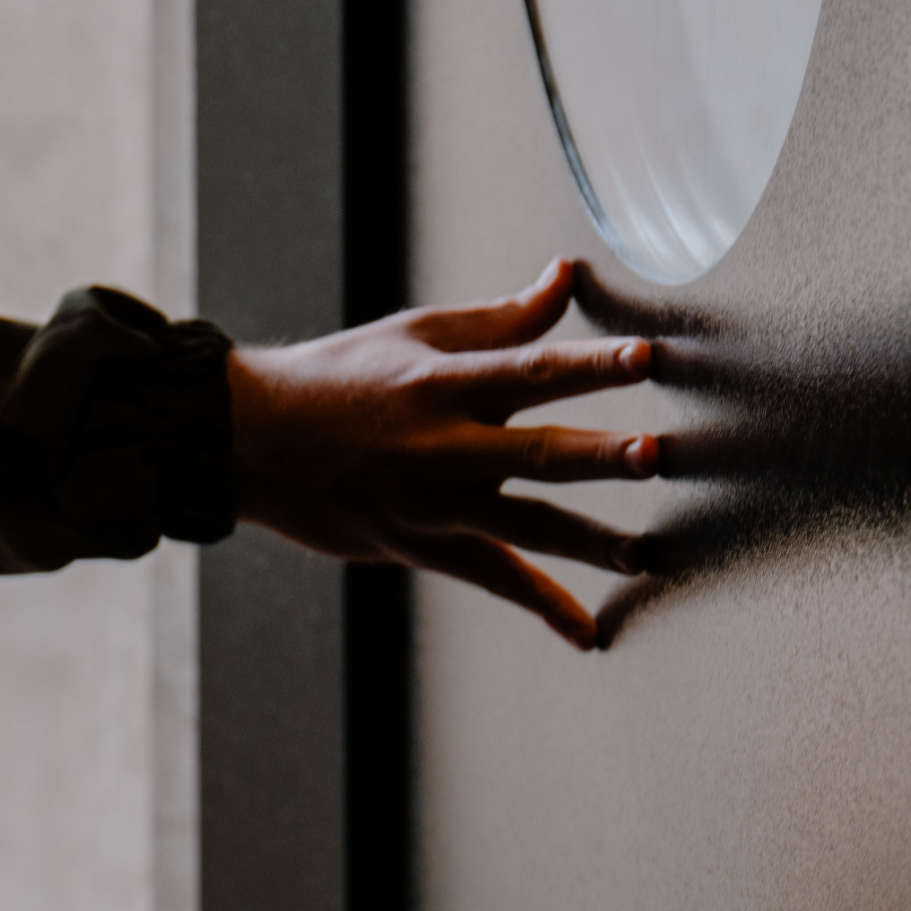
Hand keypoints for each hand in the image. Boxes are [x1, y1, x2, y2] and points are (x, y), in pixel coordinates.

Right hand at [229, 259, 660, 649]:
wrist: (256, 443)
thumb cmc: (340, 378)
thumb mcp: (417, 334)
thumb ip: (503, 319)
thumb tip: (565, 277)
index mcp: (444, 383)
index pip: (532, 370)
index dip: (592, 365)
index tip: (649, 357)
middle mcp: (444, 446)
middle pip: (535, 452)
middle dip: (598, 455)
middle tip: (654, 456)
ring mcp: (436, 504)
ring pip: (526, 524)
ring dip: (588, 540)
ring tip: (643, 553)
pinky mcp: (426, 547)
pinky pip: (496, 580)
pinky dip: (544, 607)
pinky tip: (587, 633)